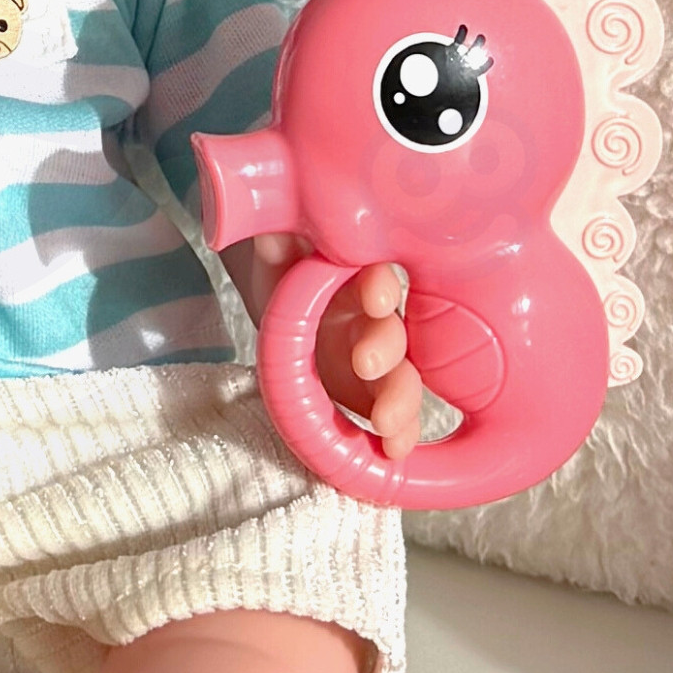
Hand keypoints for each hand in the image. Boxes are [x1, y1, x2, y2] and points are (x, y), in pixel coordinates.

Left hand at [240, 233, 421, 461]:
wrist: (286, 304)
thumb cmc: (287, 269)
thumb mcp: (275, 250)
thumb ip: (276, 235)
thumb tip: (270, 220)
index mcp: (356, 274)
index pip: (377, 274)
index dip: (378, 284)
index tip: (375, 296)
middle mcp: (376, 316)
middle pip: (392, 330)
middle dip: (386, 348)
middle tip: (367, 364)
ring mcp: (380, 357)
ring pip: (402, 374)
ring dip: (401, 400)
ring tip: (389, 427)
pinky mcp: (375, 392)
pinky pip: (393, 411)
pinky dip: (400, 432)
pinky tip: (395, 453)